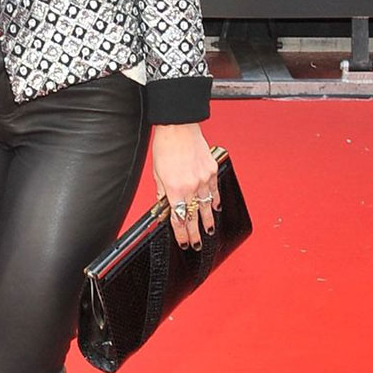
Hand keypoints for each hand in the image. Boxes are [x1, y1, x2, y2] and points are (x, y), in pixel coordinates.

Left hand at [151, 124, 219, 251]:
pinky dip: (215, 201)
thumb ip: (162, 191)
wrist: (178, 127)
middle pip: (194, 217)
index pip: (179, 219)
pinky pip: (215, 190)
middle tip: (197, 245)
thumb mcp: (156, 173)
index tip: (183, 243)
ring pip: (207, 206)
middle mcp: (191, 186)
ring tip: (208, 232)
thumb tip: (163, 204)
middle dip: (195, 234)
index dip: (181, 234)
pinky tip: (215, 208)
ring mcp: (204, 178)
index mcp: (175, 189)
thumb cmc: (165, 146)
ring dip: (207, 221)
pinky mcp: (212, 170)